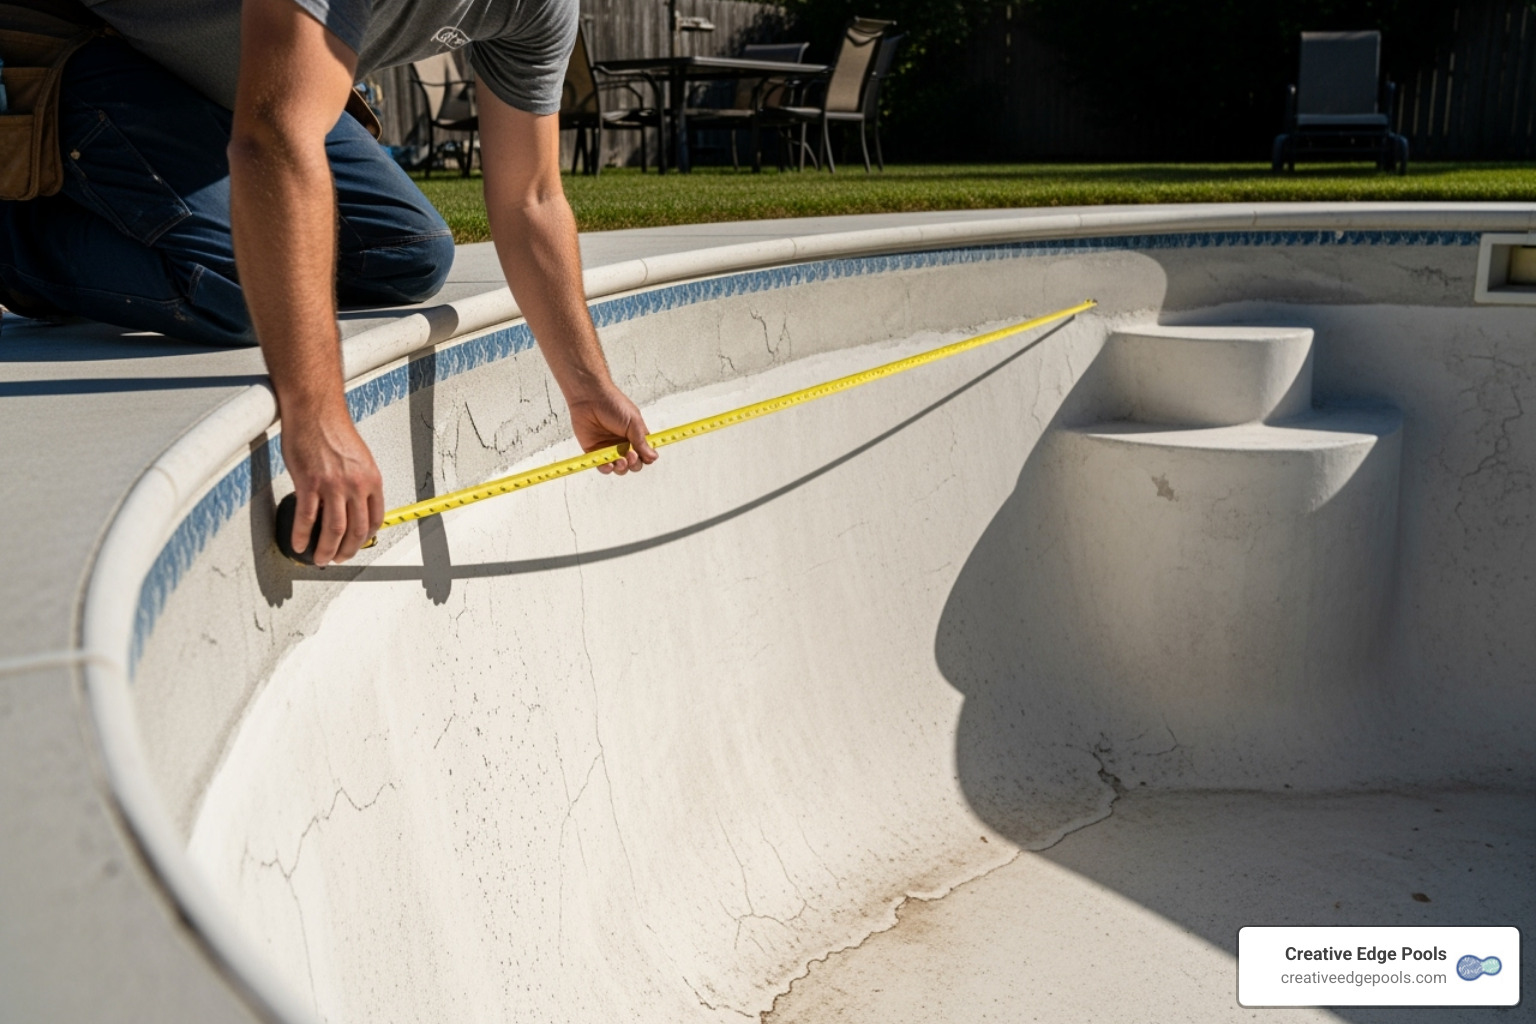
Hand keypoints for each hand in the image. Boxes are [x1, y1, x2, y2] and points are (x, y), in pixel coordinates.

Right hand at [280, 402, 383, 564]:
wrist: (315, 411)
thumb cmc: (333, 430)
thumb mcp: (359, 458)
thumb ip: (360, 482)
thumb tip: (355, 504)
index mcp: (371, 480)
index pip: (375, 519)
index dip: (366, 538)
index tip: (357, 545)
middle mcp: (355, 485)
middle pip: (355, 530)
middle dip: (347, 550)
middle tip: (338, 558)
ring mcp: (332, 486)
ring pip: (332, 530)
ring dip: (325, 550)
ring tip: (319, 558)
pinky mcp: (309, 484)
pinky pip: (305, 518)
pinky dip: (301, 535)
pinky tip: (298, 544)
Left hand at [567, 385, 657, 475]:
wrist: (589, 398)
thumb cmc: (614, 405)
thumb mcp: (633, 422)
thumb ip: (641, 441)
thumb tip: (654, 457)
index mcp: (635, 436)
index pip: (645, 454)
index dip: (646, 458)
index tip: (644, 456)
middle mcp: (623, 444)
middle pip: (634, 464)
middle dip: (634, 464)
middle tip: (631, 455)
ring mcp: (609, 448)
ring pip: (619, 468)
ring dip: (622, 468)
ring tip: (621, 461)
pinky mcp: (595, 451)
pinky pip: (602, 466)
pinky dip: (606, 469)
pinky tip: (609, 465)